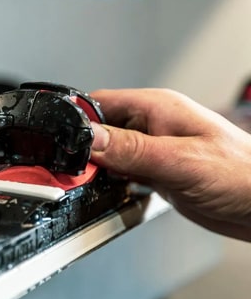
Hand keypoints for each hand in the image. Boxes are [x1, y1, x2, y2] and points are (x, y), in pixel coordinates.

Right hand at [90, 88, 250, 240]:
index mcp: (157, 108)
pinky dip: (111, 184)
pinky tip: (115, 194)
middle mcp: (152, 126)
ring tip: (101, 185)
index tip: (65, 148)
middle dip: (84, 152)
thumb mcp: (180, 161)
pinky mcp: (155, 173)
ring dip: (98, 171)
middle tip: (80, 174)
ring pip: (106, 155)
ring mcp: (153, 150)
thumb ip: (132, 149)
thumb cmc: (244, 176)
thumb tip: (90, 138)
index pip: (99, 104)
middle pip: (98, 131)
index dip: (77, 124)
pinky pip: (121, 174)